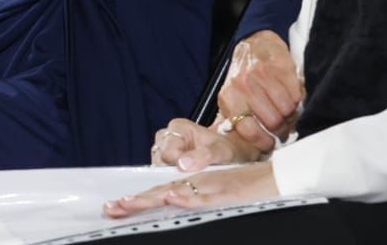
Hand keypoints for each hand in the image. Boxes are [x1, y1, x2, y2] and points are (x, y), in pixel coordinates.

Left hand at [103, 162, 277, 218]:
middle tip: (111, 209)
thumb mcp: (217, 191)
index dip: (138, 199)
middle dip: (135, 202)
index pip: (161, 192)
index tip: (116, 206)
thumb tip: (170, 204)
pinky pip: (203, 197)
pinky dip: (187, 197)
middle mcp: (198, 184)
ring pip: (176, 193)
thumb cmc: (246, 186)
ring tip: (128, 203)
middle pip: (162, 192)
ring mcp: (210, 188)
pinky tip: (173, 198)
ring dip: (152, 198)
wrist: (275, 178)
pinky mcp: (225, 193)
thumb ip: (195, 198)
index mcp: (195, 184)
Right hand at [149, 117, 259, 170]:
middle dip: (174, 172)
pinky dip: (172, 181)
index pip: (167, 152)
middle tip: (193, 177)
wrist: (234, 155)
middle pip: (160, 160)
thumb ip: (203, 156)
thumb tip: (182, 164)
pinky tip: (186, 183)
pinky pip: (162, 174)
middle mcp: (168, 136)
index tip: (190, 173)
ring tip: (192, 179)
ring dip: (173, 178)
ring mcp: (165, 149)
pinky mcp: (166, 163)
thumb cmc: (227, 150)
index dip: (177, 166)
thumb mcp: (220, 151)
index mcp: (178, 127)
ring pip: (159, 169)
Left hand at [215, 30, 301, 152]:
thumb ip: (233, 121)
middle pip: (272, 122)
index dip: (263, 142)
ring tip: (287, 113)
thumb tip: (233, 151)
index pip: (248, 129)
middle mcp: (244, 85)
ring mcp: (263, 75)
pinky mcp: (280, 66)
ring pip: (287, 110)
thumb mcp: (230, 98)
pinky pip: (297, 94)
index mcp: (229, 97)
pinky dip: (298, 100)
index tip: (270, 145)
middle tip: (282, 128)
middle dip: (280, 129)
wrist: (253, 43)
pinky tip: (292, 97)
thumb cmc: (242, 77)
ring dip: (291, 115)